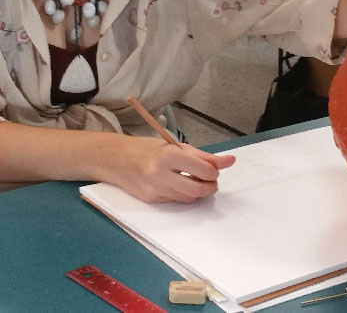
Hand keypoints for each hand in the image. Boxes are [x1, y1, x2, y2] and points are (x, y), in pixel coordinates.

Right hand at [110, 136, 235, 203]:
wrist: (117, 160)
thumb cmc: (148, 149)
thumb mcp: (175, 146)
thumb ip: (202, 156)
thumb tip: (230, 161)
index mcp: (167, 155)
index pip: (202, 170)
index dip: (214, 171)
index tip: (214, 168)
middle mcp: (160, 174)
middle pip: (197, 190)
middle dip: (210, 187)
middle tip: (210, 180)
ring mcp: (155, 190)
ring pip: (188, 198)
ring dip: (198, 191)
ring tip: (194, 180)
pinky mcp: (152, 201)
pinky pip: (176, 201)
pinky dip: (183, 194)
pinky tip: (178, 184)